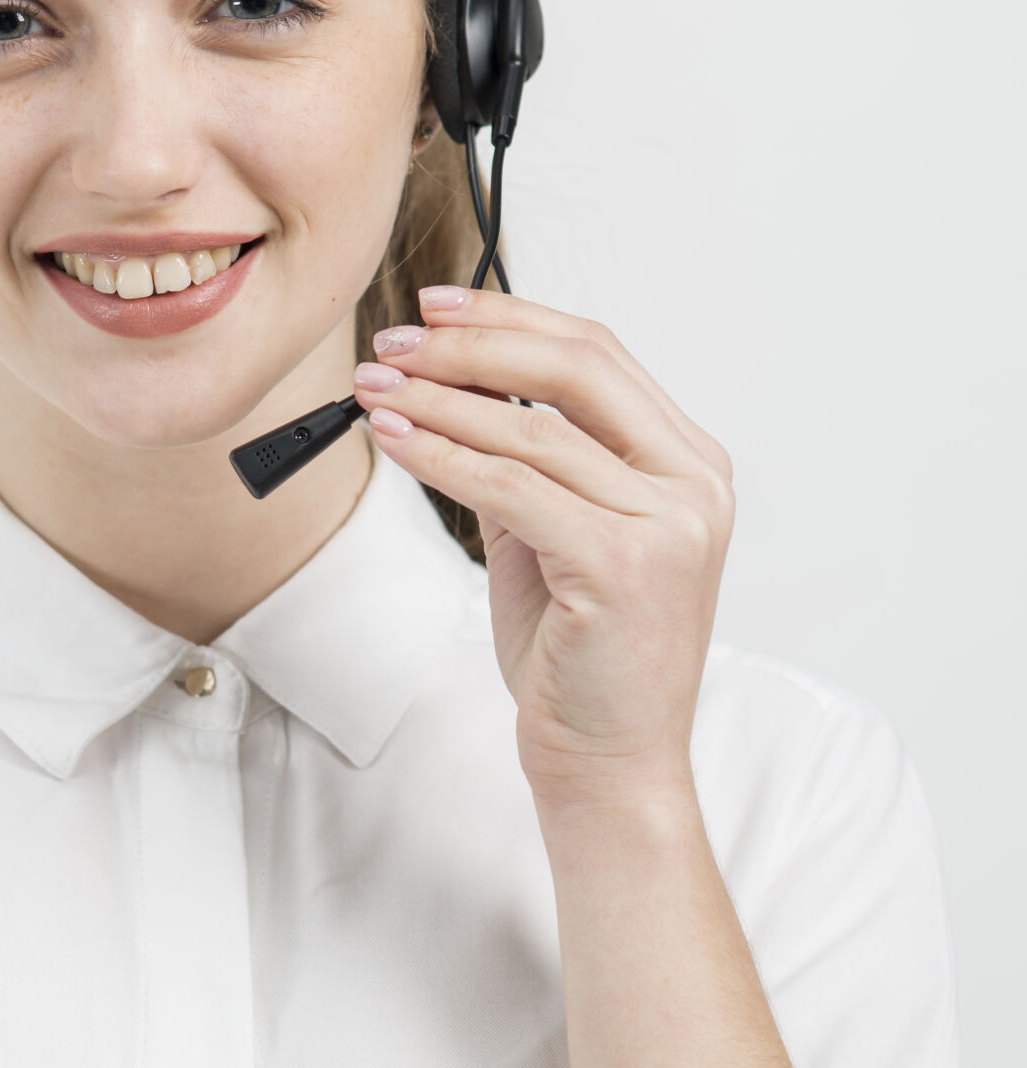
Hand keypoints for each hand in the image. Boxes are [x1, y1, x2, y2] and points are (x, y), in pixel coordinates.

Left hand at [351, 286, 735, 807]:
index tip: (434, 308)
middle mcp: (694, 483)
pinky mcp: (626, 565)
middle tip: (394, 342)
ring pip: (533, 429)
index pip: (597, 354)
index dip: (509, 318)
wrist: (610, 759)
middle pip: (576, 369)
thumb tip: (443, 382)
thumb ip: (519, 459)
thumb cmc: (577, 651)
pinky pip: (512, 488)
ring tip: (372, 388)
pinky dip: (442, 455)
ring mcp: (671, 523)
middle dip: (472, 344)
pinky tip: (392, 440)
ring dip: (438, 400)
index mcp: (688, 463)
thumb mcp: (547, 532)